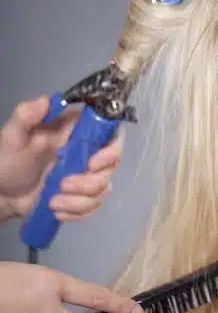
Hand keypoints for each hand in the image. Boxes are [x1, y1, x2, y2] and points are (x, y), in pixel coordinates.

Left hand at [0, 95, 123, 221]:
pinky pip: (94, 206)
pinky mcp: (83, 196)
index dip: (111, 149)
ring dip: (80, 200)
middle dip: (91, 181)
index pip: (111, 133)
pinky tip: (56, 210)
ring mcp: (87, 176)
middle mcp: (88, 152)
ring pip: (103, 189)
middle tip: (64, 184)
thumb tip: (45, 100)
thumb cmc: (6, 160)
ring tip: (53, 202)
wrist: (0, 193)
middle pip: (112, 165)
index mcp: (76, 132)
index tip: (93, 163)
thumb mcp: (11, 136)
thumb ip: (25, 116)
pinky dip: (76, 212)